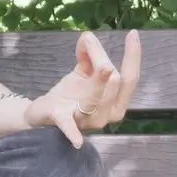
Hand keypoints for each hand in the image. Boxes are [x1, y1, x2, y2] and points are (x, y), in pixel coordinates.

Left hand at [23, 30, 141, 148]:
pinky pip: (70, 127)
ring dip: (99, 79)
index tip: (133, 34)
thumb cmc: (68, 94)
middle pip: (115, 84)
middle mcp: (107, 114)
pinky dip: (73, 133)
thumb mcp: (81, 73)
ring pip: (98, 99)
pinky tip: (77, 141)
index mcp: (115, 101)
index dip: (133, 57)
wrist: (42, 113)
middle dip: (103, 59)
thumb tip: (88, 36)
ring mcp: (87, 121)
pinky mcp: (63, 121)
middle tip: (89, 40)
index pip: (131, 79)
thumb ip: (88, 55)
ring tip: (102, 65)